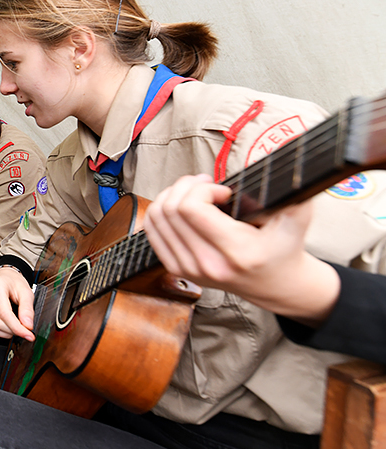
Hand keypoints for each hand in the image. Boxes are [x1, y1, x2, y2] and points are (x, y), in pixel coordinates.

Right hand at [0, 267, 34, 340]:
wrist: (6, 276)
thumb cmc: (15, 283)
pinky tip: (7, 327)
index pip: (5, 314)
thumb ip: (28, 309)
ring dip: (5, 333)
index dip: (17, 328)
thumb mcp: (26, 292)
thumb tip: (27, 326)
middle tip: (24, 331)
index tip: (28, 335)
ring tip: (16, 329)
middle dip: (12, 331)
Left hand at [144, 174, 338, 324]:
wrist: (274, 284)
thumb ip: (294, 192)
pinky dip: (162, 211)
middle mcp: (208, 264)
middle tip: (207, 184)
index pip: (192, 209)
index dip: (203, 189)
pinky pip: (152, 230)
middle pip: (171, 209)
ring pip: (157, 217)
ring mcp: (189, 269)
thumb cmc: (284, 247)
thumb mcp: (297, 218)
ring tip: (194, 193)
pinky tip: (182, 207)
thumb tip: (284, 164)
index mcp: (236, 252)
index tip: (222, 190)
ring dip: (172, 195)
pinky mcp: (176, 269)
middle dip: (187, 186)